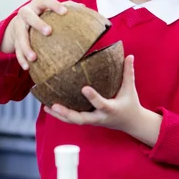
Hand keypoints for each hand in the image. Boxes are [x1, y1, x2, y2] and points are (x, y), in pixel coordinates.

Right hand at [0, 0, 79, 70]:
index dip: (54, 5)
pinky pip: (17, 50)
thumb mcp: (50, 8)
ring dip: (26, 47)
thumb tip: (83, 8)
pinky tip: (27, 67)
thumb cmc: (41, 14)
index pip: (45, 1)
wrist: (19, 21)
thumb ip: (65, 6)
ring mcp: (18, 27)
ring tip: (34, 58)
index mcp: (37, 5)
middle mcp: (25, 14)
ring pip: (20, 36)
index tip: (65, 12)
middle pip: (29, 17)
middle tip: (49, 32)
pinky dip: (21, 59)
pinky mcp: (14, 39)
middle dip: (38, 24)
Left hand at [44, 55, 162, 145]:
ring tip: (47, 106)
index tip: (84, 88)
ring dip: (60, 115)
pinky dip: (61, 115)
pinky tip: (49, 108)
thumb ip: (128, 72)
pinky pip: (73, 120)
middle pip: (81, 119)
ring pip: (74, 121)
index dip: (92, 97)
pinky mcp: (88, 121)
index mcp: (111, 109)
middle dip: (67, 113)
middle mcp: (99, 117)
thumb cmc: (130, 104)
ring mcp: (93, 120)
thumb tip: (130, 55)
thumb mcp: (130, 89)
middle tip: (55, 105)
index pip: (101, 104)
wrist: (131, 123)